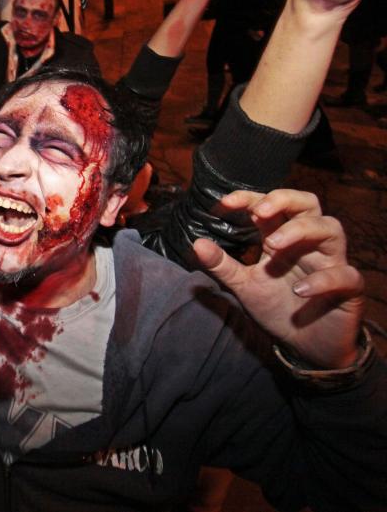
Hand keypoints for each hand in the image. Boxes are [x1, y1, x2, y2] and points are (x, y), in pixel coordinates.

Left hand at [193, 189, 363, 368]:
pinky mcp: (348, 289)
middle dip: (284, 199)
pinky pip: (345, 275)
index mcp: (281, 238)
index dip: (248, 198)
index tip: (223, 204)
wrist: (304, 347)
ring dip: (301, 231)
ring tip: (272, 246)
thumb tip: (196, 244)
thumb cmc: (276, 308)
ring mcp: (330, 263)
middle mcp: (307, 244)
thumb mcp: (244, 286)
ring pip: (330, 228)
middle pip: (308, 203)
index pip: (269, 206)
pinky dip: (323, 279)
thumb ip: (222, 265)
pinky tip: (299, 290)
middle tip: (259, 212)